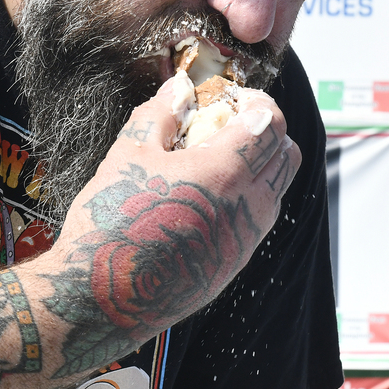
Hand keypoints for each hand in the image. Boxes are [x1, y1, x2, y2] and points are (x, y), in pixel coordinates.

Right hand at [32, 79, 299, 374]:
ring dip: (259, 164)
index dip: (257, 102)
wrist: (101, 299)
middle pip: (286, 153)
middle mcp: (248, 207)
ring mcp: (245, 238)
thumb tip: (181, 89)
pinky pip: (259, 218)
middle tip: (226, 124)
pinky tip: (205, 195)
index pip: (272, 124)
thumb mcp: (128, 154)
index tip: (231, 99)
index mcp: (226, 172)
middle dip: (265, 130)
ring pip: (278, 187)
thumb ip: (160, 114)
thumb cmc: (110, 222)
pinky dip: (247, 195)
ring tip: (214, 159)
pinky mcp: (236, 263)